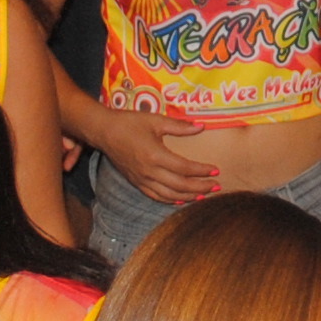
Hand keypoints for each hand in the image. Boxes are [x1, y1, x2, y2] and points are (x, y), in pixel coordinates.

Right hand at [92, 105, 220, 203]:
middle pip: (180, 185)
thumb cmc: (129, 123)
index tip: (215, 170)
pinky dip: (170, 200)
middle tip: (216, 186)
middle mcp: (149, 171)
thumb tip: (201, 126)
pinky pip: (156, 196)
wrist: (104, 131)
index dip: (202, 171)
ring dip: (188, 196)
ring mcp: (142, 179)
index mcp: (155, 155)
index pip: (184, 168)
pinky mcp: (136, 182)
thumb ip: (179, 126)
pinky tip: (181, 199)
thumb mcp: (155, 120)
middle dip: (200, 187)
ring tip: (203, 194)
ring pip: (169, 194)